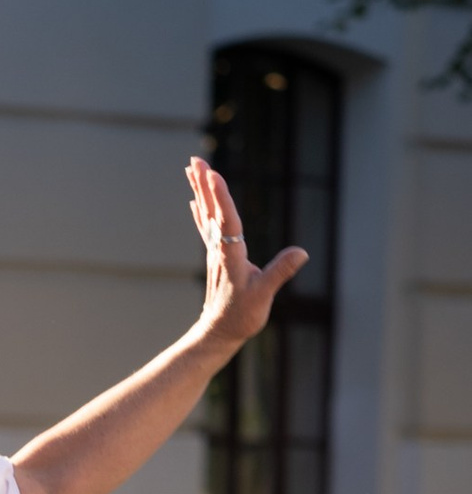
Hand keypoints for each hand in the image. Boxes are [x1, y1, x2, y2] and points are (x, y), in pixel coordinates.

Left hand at [187, 152, 304, 353]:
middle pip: (211, 210)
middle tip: (196, 160)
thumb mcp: (263, 297)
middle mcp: (219, 249)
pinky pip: (207, 226)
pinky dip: (202, 210)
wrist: (219, 333)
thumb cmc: (241, 316)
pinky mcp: (216, 256)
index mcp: (231, 255)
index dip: (220, 197)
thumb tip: (301, 252)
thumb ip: (280, 273)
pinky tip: (195, 200)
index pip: (226, 220)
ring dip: (200, 190)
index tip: (212, 175)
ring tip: (192, 167)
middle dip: (204, 184)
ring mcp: (215, 251)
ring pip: (206, 214)